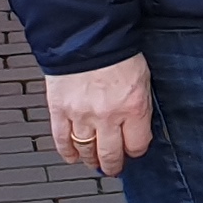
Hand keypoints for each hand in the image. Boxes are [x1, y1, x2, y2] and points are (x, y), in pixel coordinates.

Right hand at [45, 54, 153, 175]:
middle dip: (113, 165)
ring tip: (94, 163)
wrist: (86, 34)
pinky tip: (73, 157)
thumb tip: (138, 125)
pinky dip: (67, 152)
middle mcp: (108, 115)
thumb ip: (139, 105)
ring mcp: (81, 115)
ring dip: (91, 161)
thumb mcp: (142, 78)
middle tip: (114, 168)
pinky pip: (62, 140)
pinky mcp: (59, 110)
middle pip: (111, 154)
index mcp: (133, 107)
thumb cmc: (117, 51)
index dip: (136, 151)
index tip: (134, 150)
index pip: (137, 145)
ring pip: (86, 151)